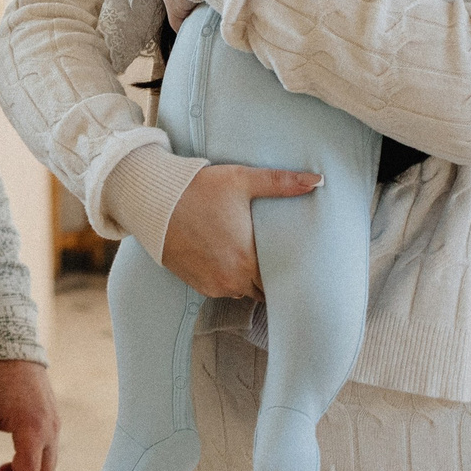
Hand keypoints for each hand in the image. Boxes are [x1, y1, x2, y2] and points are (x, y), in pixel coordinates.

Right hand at [159, 163, 322, 298]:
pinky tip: (228, 259)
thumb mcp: (241, 180)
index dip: (290, 272)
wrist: (153, 201)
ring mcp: (213, 285)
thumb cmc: (198, 188)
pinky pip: (223, 289)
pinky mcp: (197, 285)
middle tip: (276, 259)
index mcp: (247, 259)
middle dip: (271, 277)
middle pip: (263, 290)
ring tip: (252, 258)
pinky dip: (229, 279)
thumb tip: (318, 180)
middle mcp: (232, 279)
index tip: (296, 263)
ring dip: (249, 279)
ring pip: (243, 291)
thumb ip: (282, 183)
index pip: (281, 280)